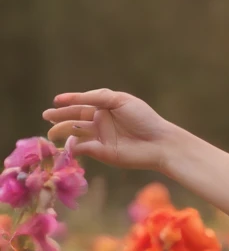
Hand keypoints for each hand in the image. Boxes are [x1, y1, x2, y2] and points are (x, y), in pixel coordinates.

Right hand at [42, 89, 175, 171]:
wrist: (159, 142)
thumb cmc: (143, 118)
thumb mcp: (120, 100)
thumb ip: (97, 97)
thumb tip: (76, 99)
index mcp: (105, 107)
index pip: (82, 104)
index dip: (69, 102)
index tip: (56, 101)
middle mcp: (100, 122)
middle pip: (75, 119)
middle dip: (61, 118)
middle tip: (47, 117)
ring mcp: (100, 138)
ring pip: (76, 134)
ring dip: (63, 132)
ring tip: (52, 132)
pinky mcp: (101, 153)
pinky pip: (82, 148)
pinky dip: (73, 146)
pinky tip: (68, 144)